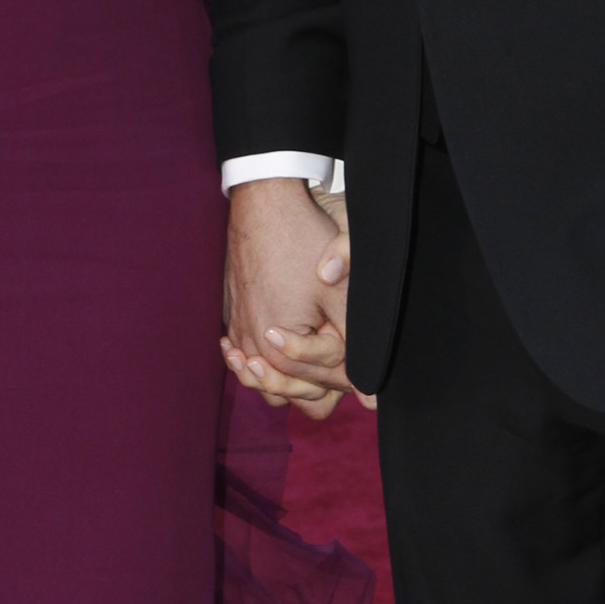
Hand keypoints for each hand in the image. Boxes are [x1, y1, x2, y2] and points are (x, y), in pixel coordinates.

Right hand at [221, 178, 360, 423]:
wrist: (264, 204)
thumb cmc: (303, 243)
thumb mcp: (339, 297)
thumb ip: (355, 351)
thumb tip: (373, 400)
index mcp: (277, 348)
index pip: (317, 387)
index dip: (348, 381)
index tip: (364, 369)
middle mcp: (250, 345)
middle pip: (287, 391)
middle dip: (316, 381)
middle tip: (339, 357)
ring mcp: (236, 330)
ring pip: (265, 377)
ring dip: (289, 374)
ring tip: (313, 357)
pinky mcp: (232, 315)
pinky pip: (248, 352)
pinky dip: (267, 355)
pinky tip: (285, 341)